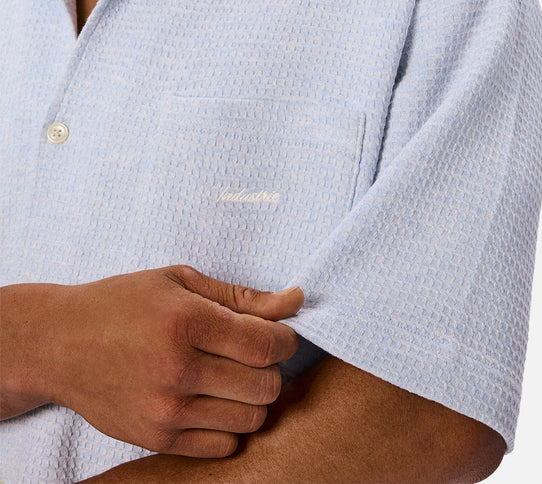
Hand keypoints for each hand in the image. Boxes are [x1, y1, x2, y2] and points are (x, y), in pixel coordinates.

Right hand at [0, 266, 302, 456]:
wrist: (59, 343)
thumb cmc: (122, 303)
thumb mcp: (180, 281)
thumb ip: (241, 296)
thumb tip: (295, 301)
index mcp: (186, 322)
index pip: (266, 345)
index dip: (285, 339)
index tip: (278, 333)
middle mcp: (177, 370)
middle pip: (266, 384)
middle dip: (271, 366)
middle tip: (253, 352)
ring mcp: (166, 410)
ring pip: (252, 418)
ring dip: (254, 396)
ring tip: (234, 375)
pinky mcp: (156, 438)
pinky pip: (224, 446)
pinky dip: (231, 425)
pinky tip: (215, 400)